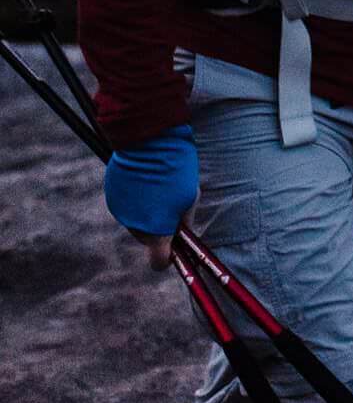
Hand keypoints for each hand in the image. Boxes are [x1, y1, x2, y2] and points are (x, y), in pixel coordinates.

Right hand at [102, 126, 198, 273]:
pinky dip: (135, 199)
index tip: (175, 247)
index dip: (167, 257)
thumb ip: (184, 222)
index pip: (158, 262)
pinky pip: (127, 205)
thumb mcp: (190, 196)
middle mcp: (135, 227)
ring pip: (137, 221)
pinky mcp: (113, 197)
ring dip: (147, 211)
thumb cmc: (176, 168)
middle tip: (172, 204)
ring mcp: (121, 212)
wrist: (149, 140)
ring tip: (159, 185)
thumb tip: (183, 235)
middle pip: (148, 239)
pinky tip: (145, 179)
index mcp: (156, 231)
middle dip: (160, 227)